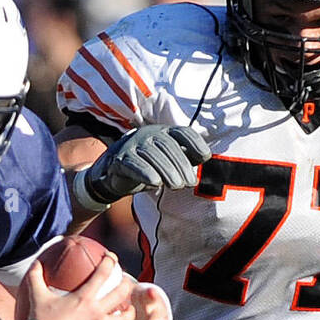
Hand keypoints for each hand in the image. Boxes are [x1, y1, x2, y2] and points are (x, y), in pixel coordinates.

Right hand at [24, 253, 131, 319]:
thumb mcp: (37, 296)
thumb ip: (36, 277)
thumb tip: (35, 262)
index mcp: (83, 297)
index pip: (103, 273)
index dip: (110, 261)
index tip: (111, 257)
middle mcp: (95, 311)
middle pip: (122, 293)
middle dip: (127, 285)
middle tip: (126, 283)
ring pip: (125, 318)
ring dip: (129, 313)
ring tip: (129, 311)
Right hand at [81, 124, 209, 206]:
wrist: (113, 174)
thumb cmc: (148, 166)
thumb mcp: (169, 161)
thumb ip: (186, 158)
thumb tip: (205, 158)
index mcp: (164, 132)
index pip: (182, 132)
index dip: (195, 143)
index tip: (206, 158)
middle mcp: (149, 134)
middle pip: (168, 145)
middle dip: (181, 165)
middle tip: (190, 183)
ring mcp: (133, 144)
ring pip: (152, 154)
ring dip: (167, 171)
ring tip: (177, 186)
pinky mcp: (120, 158)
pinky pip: (134, 164)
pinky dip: (145, 173)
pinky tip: (156, 184)